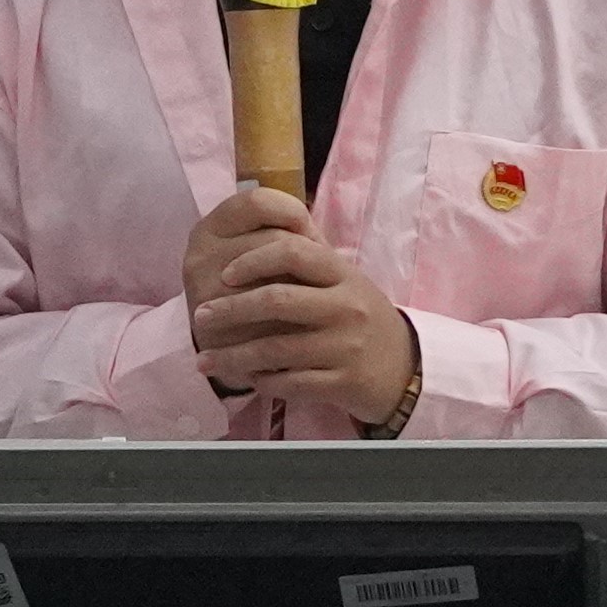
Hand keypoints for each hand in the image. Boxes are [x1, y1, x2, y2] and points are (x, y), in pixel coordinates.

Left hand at [181, 187, 421, 428]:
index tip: (224, 274)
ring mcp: (346, 346)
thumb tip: (257, 224)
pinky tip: (247, 380)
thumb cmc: (361, 316)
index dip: (252, 259)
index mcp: (342, 273)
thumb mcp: (343, 280)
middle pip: (277, 299)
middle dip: (231, 309)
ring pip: (276, 348)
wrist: (405, 367)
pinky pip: (290, 383)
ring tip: (206, 360)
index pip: (292, 251)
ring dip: (233, 356)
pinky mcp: (344, 382)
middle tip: (201, 317)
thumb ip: (307, 257)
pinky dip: (262, 382)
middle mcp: (346, 306)